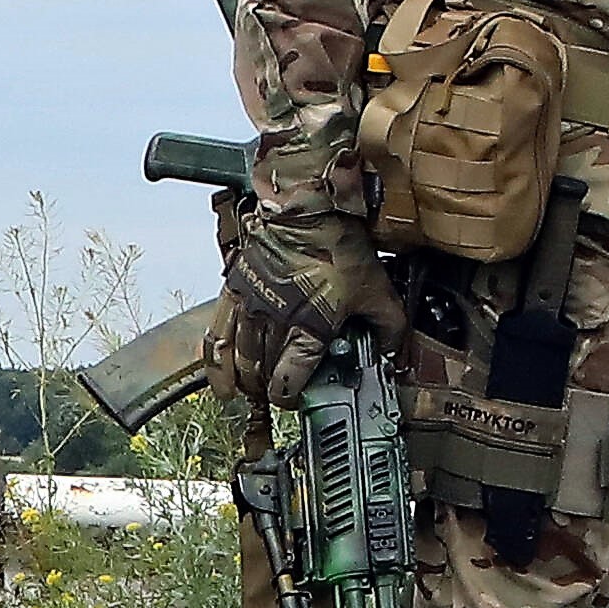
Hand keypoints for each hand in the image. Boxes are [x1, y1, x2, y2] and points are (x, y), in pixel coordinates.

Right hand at [217, 208, 391, 402]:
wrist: (306, 208)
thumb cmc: (338, 246)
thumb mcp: (377, 289)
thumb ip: (390, 327)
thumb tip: (393, 353)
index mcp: (310, 328)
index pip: (289, 380)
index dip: (291, 397)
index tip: (297, 399)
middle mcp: (275, 324)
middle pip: (262, 374)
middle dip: (269, 390)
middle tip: (279, 392)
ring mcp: (250, 309)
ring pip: (239, 361)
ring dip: (245, 382)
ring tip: (252, 389)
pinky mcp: (234, 293)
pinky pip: (216, 338)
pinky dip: (215, 366)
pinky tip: (219, 384)